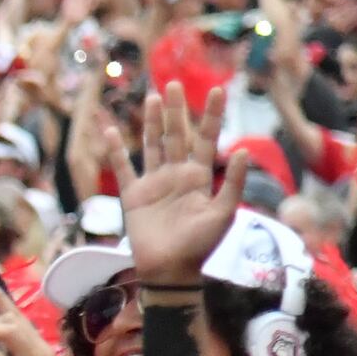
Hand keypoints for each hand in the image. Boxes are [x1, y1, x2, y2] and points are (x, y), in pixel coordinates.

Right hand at [118, 85, 229, 285]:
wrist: (170, 270)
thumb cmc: (201, 246)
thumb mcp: (224, 214)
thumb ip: (234, 183)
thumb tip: (245, 149)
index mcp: (201, 178)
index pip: (207, 139)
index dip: (212, 116)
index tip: (218, 91)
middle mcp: (177, 175)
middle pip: (177, 135)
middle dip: (177, 111)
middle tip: (174, 84)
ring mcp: (154, 184)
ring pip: (152, 145)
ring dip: (152, 122)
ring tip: (152, 98)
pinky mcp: (133, 196)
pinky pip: (124, 168)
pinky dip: (117, 150)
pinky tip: (111, 131)